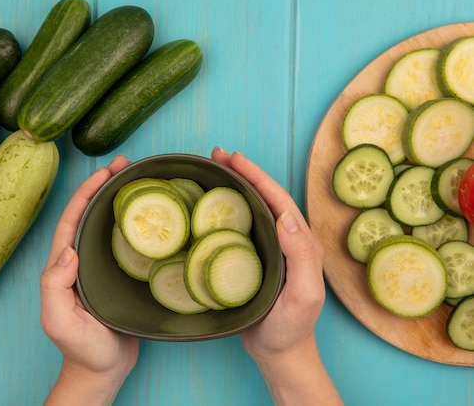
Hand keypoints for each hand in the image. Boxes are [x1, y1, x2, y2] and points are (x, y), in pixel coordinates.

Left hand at [39, 154, 138, 405]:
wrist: (103, 370)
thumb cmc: (80, 349)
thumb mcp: (59, 321)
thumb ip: (54, 287)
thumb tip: (68, 250)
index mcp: (64, 265)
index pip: (72, 219)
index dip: (86, 192)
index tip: (105, 172)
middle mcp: (82, 259)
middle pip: (91, 213)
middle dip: (105, 185)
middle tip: (126, 164)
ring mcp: (101, 266)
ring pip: (110, 224)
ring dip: (121, 200)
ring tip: (140, 179)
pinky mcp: (120, 276)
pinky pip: (127, 242)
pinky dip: (137, 224)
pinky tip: (154, 215)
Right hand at [211, 147, 341, 405]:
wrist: (279, 353)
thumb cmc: (292, 327)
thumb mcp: (305, 295)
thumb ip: (302, 256)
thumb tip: (284, 215)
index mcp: (299, 240)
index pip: (277, 198)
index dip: (256, 175)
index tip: (234, 158)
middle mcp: (283, 239)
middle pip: (261, 196)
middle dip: (240, 172)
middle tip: (215, 155)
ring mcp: (266, 248)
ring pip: (247, 209)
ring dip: (230, 187)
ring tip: (208, 171)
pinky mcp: (249, 260)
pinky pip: (234, 229)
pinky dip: (220, 213)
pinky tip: (203, 209)